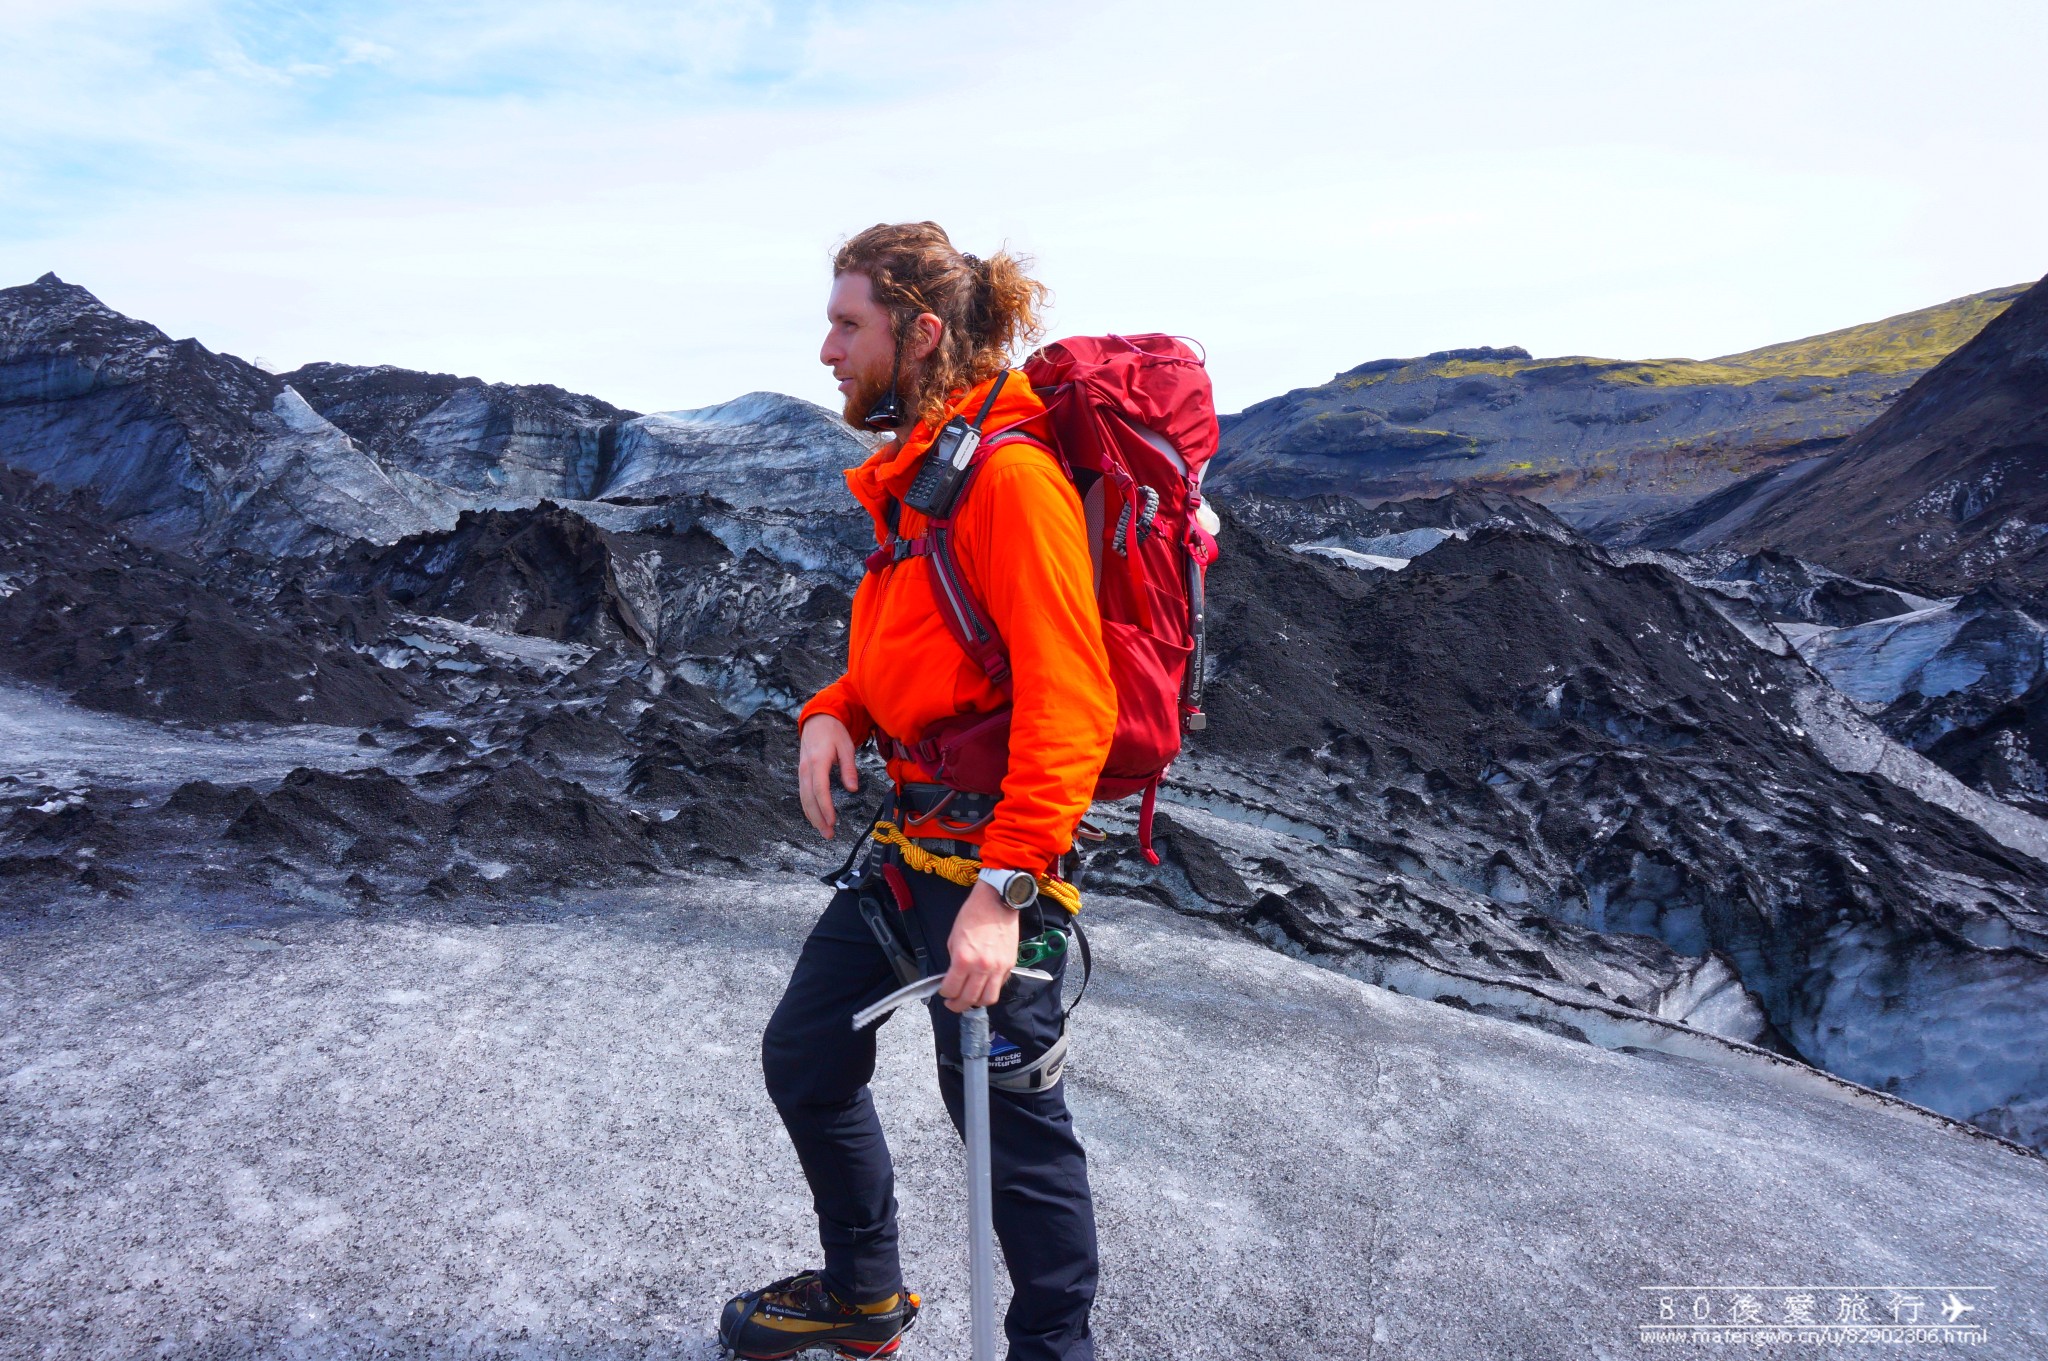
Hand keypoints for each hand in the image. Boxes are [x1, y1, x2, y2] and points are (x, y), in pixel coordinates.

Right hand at [797, 714, 857, 838]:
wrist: (817, 719)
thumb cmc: (834, 732)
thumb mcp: (846, 746)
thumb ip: (849, 768)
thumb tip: (853, 789)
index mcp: (818, 761)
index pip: (820, 789)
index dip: (825, 807)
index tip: (833, 821)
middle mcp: (806, 768)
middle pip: (809, 798)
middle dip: (818, 818)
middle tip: (829, 834)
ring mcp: (802, 771)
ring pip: (804, 798)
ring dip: (812, 817)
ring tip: (824, 831)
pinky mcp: (802, 773)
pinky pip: (803, 794)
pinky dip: (809, 808)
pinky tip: (816, 818)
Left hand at [941, 882, 1020, 1012]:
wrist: (997, 902)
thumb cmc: (972, 916)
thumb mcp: (953, 939)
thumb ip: (954, 961)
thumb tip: (953, 977)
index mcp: (964, 959)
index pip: (952, 989)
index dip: (945, 995)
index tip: (943, 994)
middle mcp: (982, 967)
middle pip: (970, 999)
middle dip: (958, 1006)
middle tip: (953, 1004)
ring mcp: (998, 968)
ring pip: (988, 999)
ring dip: (976, 1003)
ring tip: (969, 999)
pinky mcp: (1010, 965)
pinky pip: (999, 986)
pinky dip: (990, 990)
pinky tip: (983, 985)